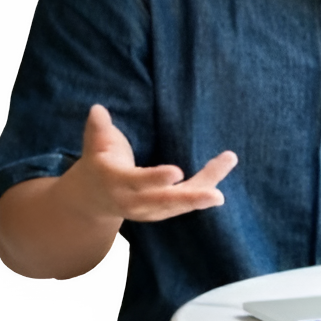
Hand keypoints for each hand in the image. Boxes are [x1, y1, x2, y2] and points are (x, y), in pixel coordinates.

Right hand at [72, 104, 237, 221]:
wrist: (93, 200)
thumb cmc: (98, 165)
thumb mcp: (94, 146)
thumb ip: (98, 129)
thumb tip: (98, 110)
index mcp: (117, 184)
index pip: (138, 182)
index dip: (156, 179)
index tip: (177, 172)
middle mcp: (135, 202)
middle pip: (166, 201)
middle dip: (192, 198)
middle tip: (217, 195)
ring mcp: (150, 210)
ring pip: (181, 201)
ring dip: (207, 188)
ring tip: (227, 162)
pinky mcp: (162, 210)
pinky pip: (186, 201)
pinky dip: (205, 187)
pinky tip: (222, 167)